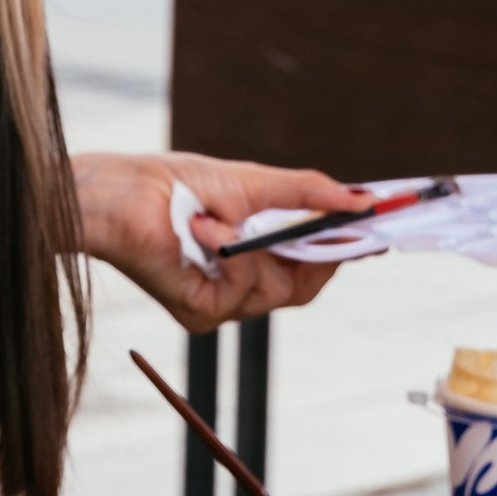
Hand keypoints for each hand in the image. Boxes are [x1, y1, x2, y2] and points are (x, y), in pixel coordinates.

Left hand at [76, 153, 371, 330]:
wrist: (119, 195)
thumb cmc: (176, 184)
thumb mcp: (252, 182)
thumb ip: (306, 192)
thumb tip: (362, 198)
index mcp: (258, 252)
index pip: (312, 265)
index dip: (345, 250)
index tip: (377, 231)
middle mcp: (243, 284)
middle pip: (305, 287)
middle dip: (320, 253)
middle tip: (338, 223)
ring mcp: (223, 303)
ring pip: (276, 290)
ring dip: (251, 249)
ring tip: (214, 219)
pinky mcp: (201, 313)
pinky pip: (241, 293)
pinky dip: (226, 258)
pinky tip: (200, 233)